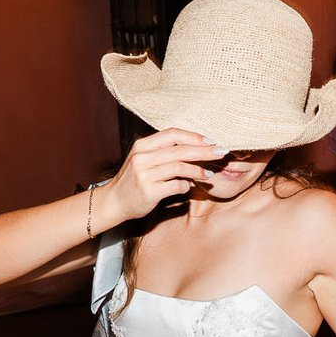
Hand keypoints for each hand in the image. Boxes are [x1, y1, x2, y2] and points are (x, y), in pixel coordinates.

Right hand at [100, 129, 224, 222]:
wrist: (114, 202)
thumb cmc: (134, 180)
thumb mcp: (144, 160)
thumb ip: (165, 152)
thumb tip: (196, 148)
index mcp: (143, 145)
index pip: (172, 134)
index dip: (194, 136)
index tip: (211, 141)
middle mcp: (142, 157)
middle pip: (179, 150)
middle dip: (204, 151)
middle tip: (221, 152)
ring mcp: (144, 174)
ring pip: (179, 167)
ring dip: (198, 170)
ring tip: (210, 175)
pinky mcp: (148, 191)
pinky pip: (174, 186)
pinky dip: (185, 186)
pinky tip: (189, 187)